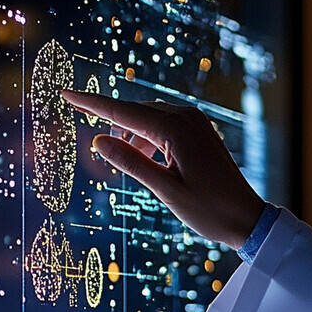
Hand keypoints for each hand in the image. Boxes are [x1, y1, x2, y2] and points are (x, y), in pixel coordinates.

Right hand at [62, 89, 263, 248]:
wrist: (246, 218)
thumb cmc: (208, 209)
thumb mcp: (164, 190)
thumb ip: (131, 163)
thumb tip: (98, 140)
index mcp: (175, 130)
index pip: (123, 112)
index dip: (91, 103)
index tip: (65, 93)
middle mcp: (186, 118)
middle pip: (134, 111)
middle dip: (109, 119)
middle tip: (84, 128)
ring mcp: (195, 123)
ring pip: (148, 118)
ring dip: (129, 133)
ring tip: (119, 159)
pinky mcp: (199, 132)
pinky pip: (163, 126)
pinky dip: (146, 138)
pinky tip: (143, 159)